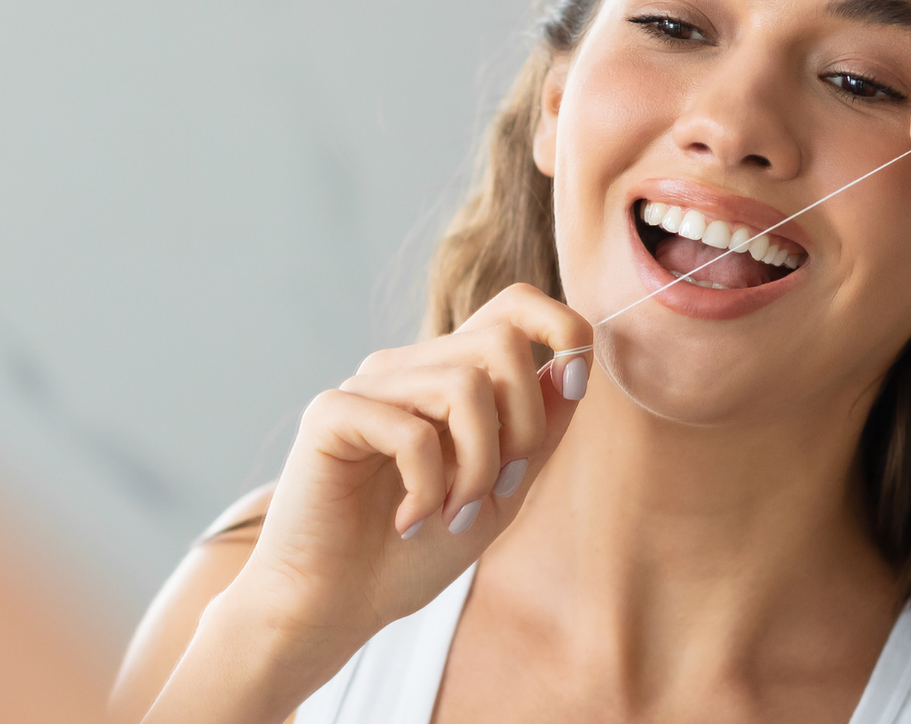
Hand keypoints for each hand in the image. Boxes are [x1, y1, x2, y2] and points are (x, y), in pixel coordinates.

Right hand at [225, 283, 591, 661]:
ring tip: (452, 513)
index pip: (514, 305)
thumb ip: (537, 432)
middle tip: (498, 487)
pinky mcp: (332, 413)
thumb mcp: (500, 492)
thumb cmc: (414, 550)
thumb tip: (573, 368)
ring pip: (465, 385)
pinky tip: (408, 521)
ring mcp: (369, 385)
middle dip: (525, 423)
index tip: (577, 384)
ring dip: (478, 466)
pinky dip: (428, 487)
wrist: (337, 604)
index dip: (562, 327)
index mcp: (450, 375)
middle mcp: (410, 367)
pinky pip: (411, 431)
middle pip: (502, 340)